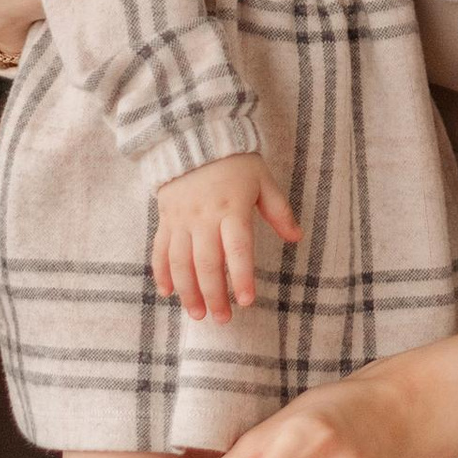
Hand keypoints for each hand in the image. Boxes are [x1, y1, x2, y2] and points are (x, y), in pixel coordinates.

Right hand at [150, 150, 301, 322]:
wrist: (194, 137)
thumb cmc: (236, 162)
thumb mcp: (263, 180)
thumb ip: (278, 210)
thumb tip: (297, 237)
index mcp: (232, 209)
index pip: (238, 249)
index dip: (241, 276)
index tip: (246, 301)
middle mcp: (204, 218)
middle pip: (206, 263)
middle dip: (214, 295)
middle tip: (222, 320)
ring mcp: (181, 220)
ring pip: (181, 262)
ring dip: (188, 291)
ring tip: (198, 314)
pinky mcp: (165, 219)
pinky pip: (160, 250)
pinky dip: (162, 273)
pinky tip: (168, 292)